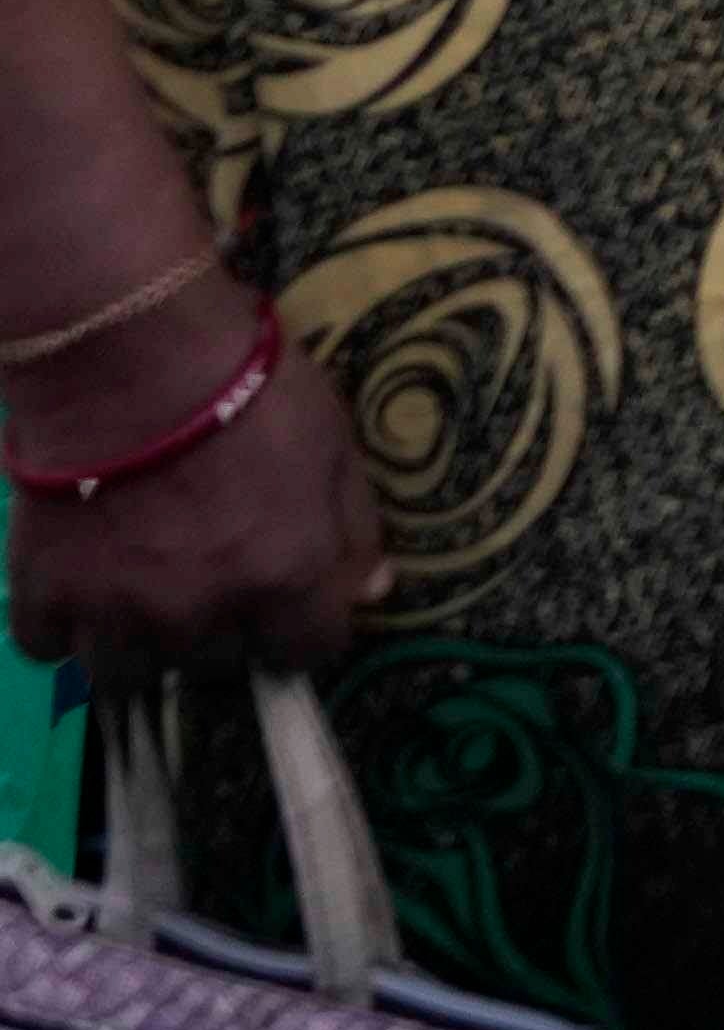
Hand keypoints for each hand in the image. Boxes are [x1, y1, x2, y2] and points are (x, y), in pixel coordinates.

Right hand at [3, 285, 385, 686]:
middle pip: (217, 663)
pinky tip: (79, 582)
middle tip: (206, 575)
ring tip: (140, 590)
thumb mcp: (334, 444)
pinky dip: (63, 623)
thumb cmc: (247, 387)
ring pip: (129, 673)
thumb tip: (371, 592)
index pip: (306, 652)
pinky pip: (49, 647)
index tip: (286, 603)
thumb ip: (354, 529)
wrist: (126, 355)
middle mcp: (203, 610)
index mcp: (286, 574)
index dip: (300, 629)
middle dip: (220, 628)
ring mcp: (118, 609)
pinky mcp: (46, 593)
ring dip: (140, 641)